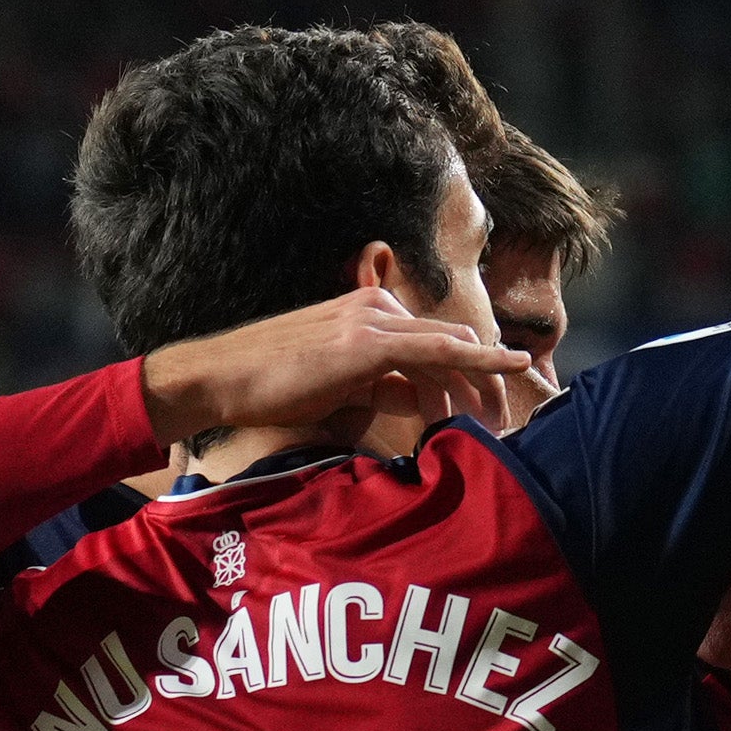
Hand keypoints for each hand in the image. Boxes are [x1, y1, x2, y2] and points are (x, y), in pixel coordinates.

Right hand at [141, 286, 532, 442]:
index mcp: (369, 315)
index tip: (487, 411)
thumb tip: (419, 400)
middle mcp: (376, 309)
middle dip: (482, 381)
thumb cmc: (268, 387)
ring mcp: (372, 320)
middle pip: (449, 344)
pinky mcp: (368, 341)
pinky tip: (510, 365)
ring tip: (503, 419)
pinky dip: (479, 357)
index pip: (432, 346)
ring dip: (483, 381)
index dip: (465, 379)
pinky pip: (439, 348)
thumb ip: (381, 388)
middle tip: (504, 421)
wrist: (219, 378)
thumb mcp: (338, 388)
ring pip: (450, 347)